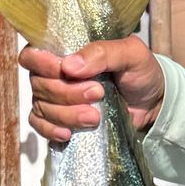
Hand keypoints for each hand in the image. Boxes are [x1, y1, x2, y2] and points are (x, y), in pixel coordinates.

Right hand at [21, 37, 163, 146]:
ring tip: (94, 117)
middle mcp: (53, 75)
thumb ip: (103, 53)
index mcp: (64, 51)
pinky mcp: (60, 120)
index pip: (32, 55)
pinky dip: (51, 131)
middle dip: (67, 93)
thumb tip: (70, 66)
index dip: (41, 64)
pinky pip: (41, 127)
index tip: (64, 71)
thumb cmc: (139, 71)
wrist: (152, 102)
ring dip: (66, 114)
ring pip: (41, 108)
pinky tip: (68, 134)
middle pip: (39, 85)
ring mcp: (54, 99)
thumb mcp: (131, 54)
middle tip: (98, 93)